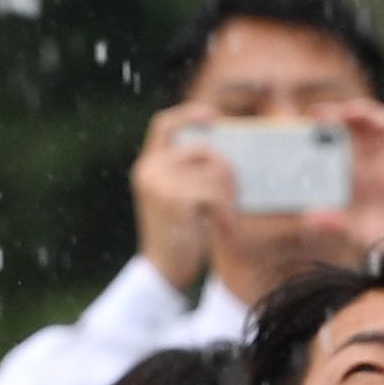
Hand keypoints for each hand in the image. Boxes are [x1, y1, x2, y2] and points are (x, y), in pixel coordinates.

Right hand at [131, 106, 235, 293]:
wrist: (163, 270)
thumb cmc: (178, 234)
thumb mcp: (178, 197)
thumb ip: (189, 173)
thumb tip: (227, 154)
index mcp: (148, 165)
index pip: (164, 124)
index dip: (190, 114)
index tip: (215, 117)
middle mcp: (149, 170)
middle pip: (202, 149)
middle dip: (226, 168)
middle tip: (235, 191)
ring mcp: (160, 184)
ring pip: (213, 172)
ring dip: (228, 197)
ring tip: (227, 217)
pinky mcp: (175, 200)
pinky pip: (215, 193)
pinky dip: (226, 211)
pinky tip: (225, 228)